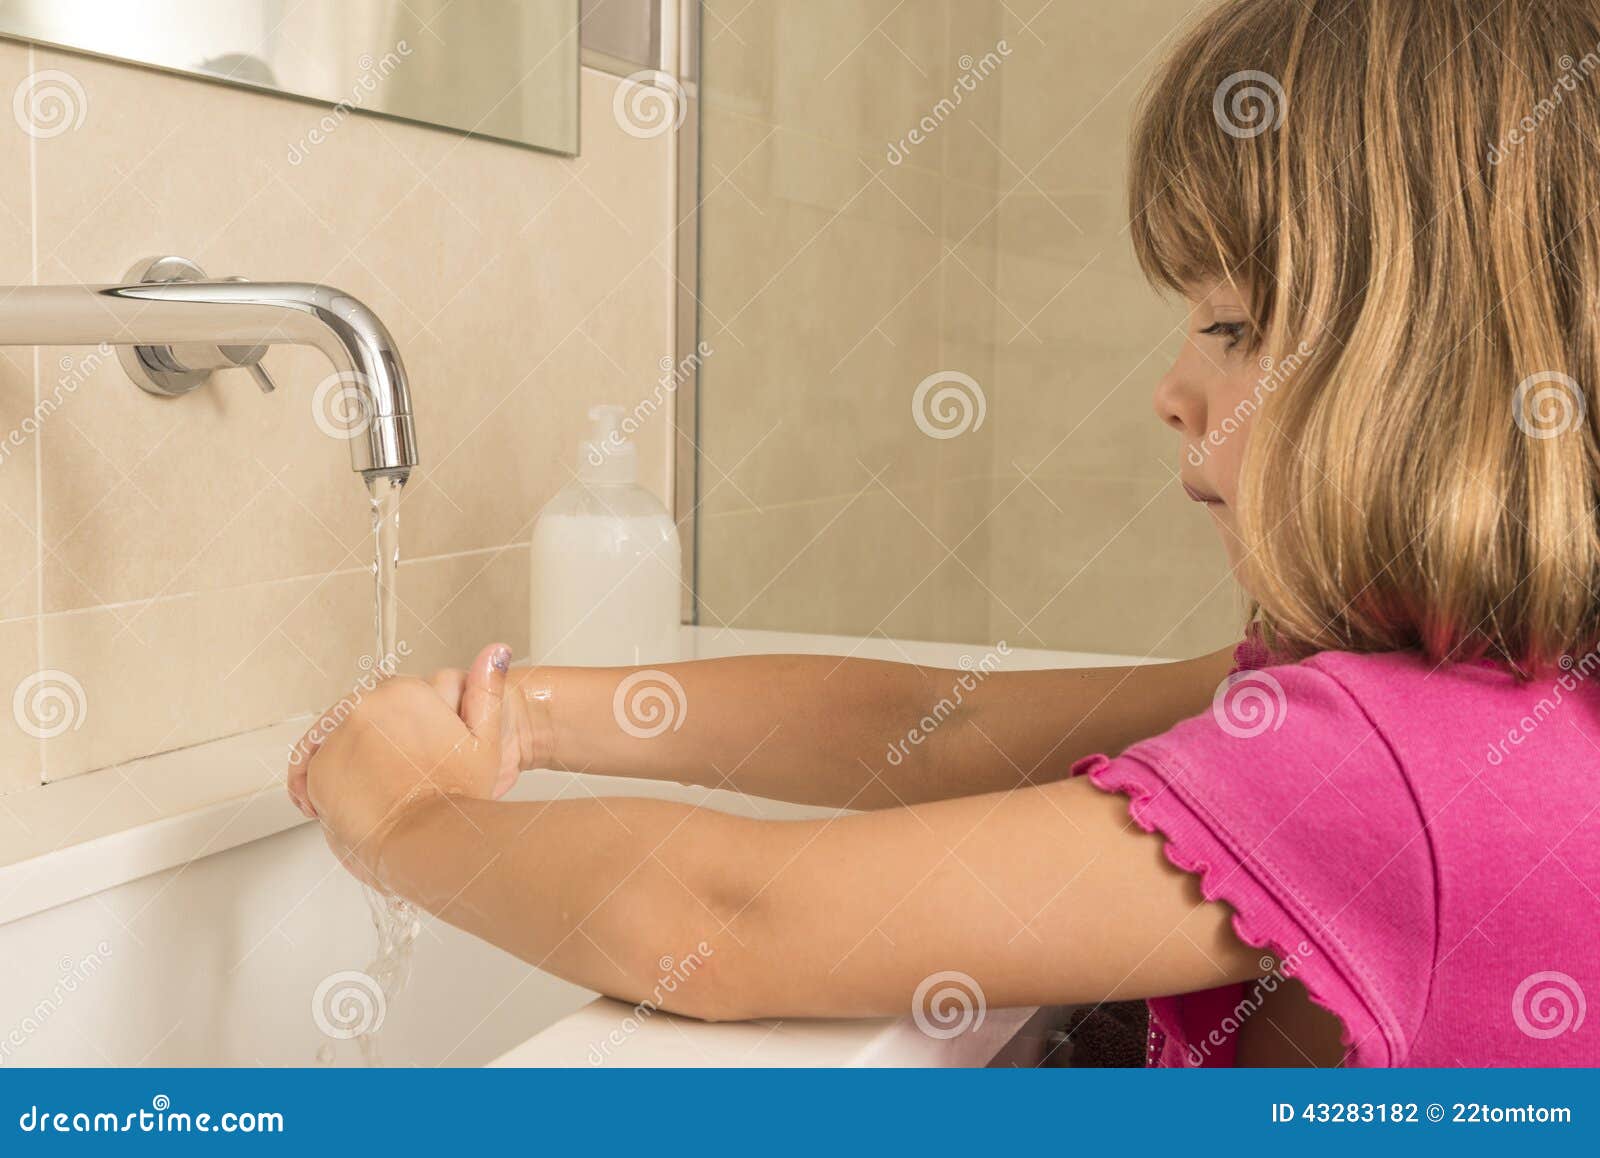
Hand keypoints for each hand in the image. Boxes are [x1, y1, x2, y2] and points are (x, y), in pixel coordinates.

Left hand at [286, 643, 520, 818]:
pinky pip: (316, 769)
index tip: (411, 749)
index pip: (391, 696)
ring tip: (377, 789)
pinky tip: (354, 798)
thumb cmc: (459, 796)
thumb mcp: (485, 739)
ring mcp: (335, 739)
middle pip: (360, 716)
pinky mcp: (315, 772)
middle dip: (374, 743)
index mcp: (402, 692)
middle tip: (398, 775)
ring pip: (336, 740)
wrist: (430, 843)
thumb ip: (486, 689)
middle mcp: (362, 707)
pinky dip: (329, 782)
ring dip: (351, 759)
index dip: (402, 725)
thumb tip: (495, 651)